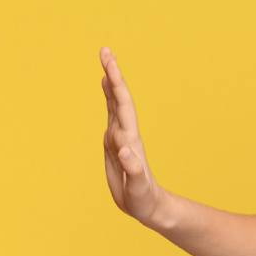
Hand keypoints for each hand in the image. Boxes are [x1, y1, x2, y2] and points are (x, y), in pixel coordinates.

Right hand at [100, 46, 166, 227]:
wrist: (150, 205)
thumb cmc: (144, 198)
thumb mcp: (138, 187)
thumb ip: (133, 169)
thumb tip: (125, 149)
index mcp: (129, 139)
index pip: (122, 106)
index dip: (116, 84)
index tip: (109, 65)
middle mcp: (126, 133)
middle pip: (119, 98)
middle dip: (112, 73)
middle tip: (105, 50)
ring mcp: (121, 136)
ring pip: (114, 103)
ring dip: (110, 82)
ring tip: (105, 62)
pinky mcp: (116, 143)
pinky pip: (110, 115)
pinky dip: (107, 98)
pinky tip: (105, 89)